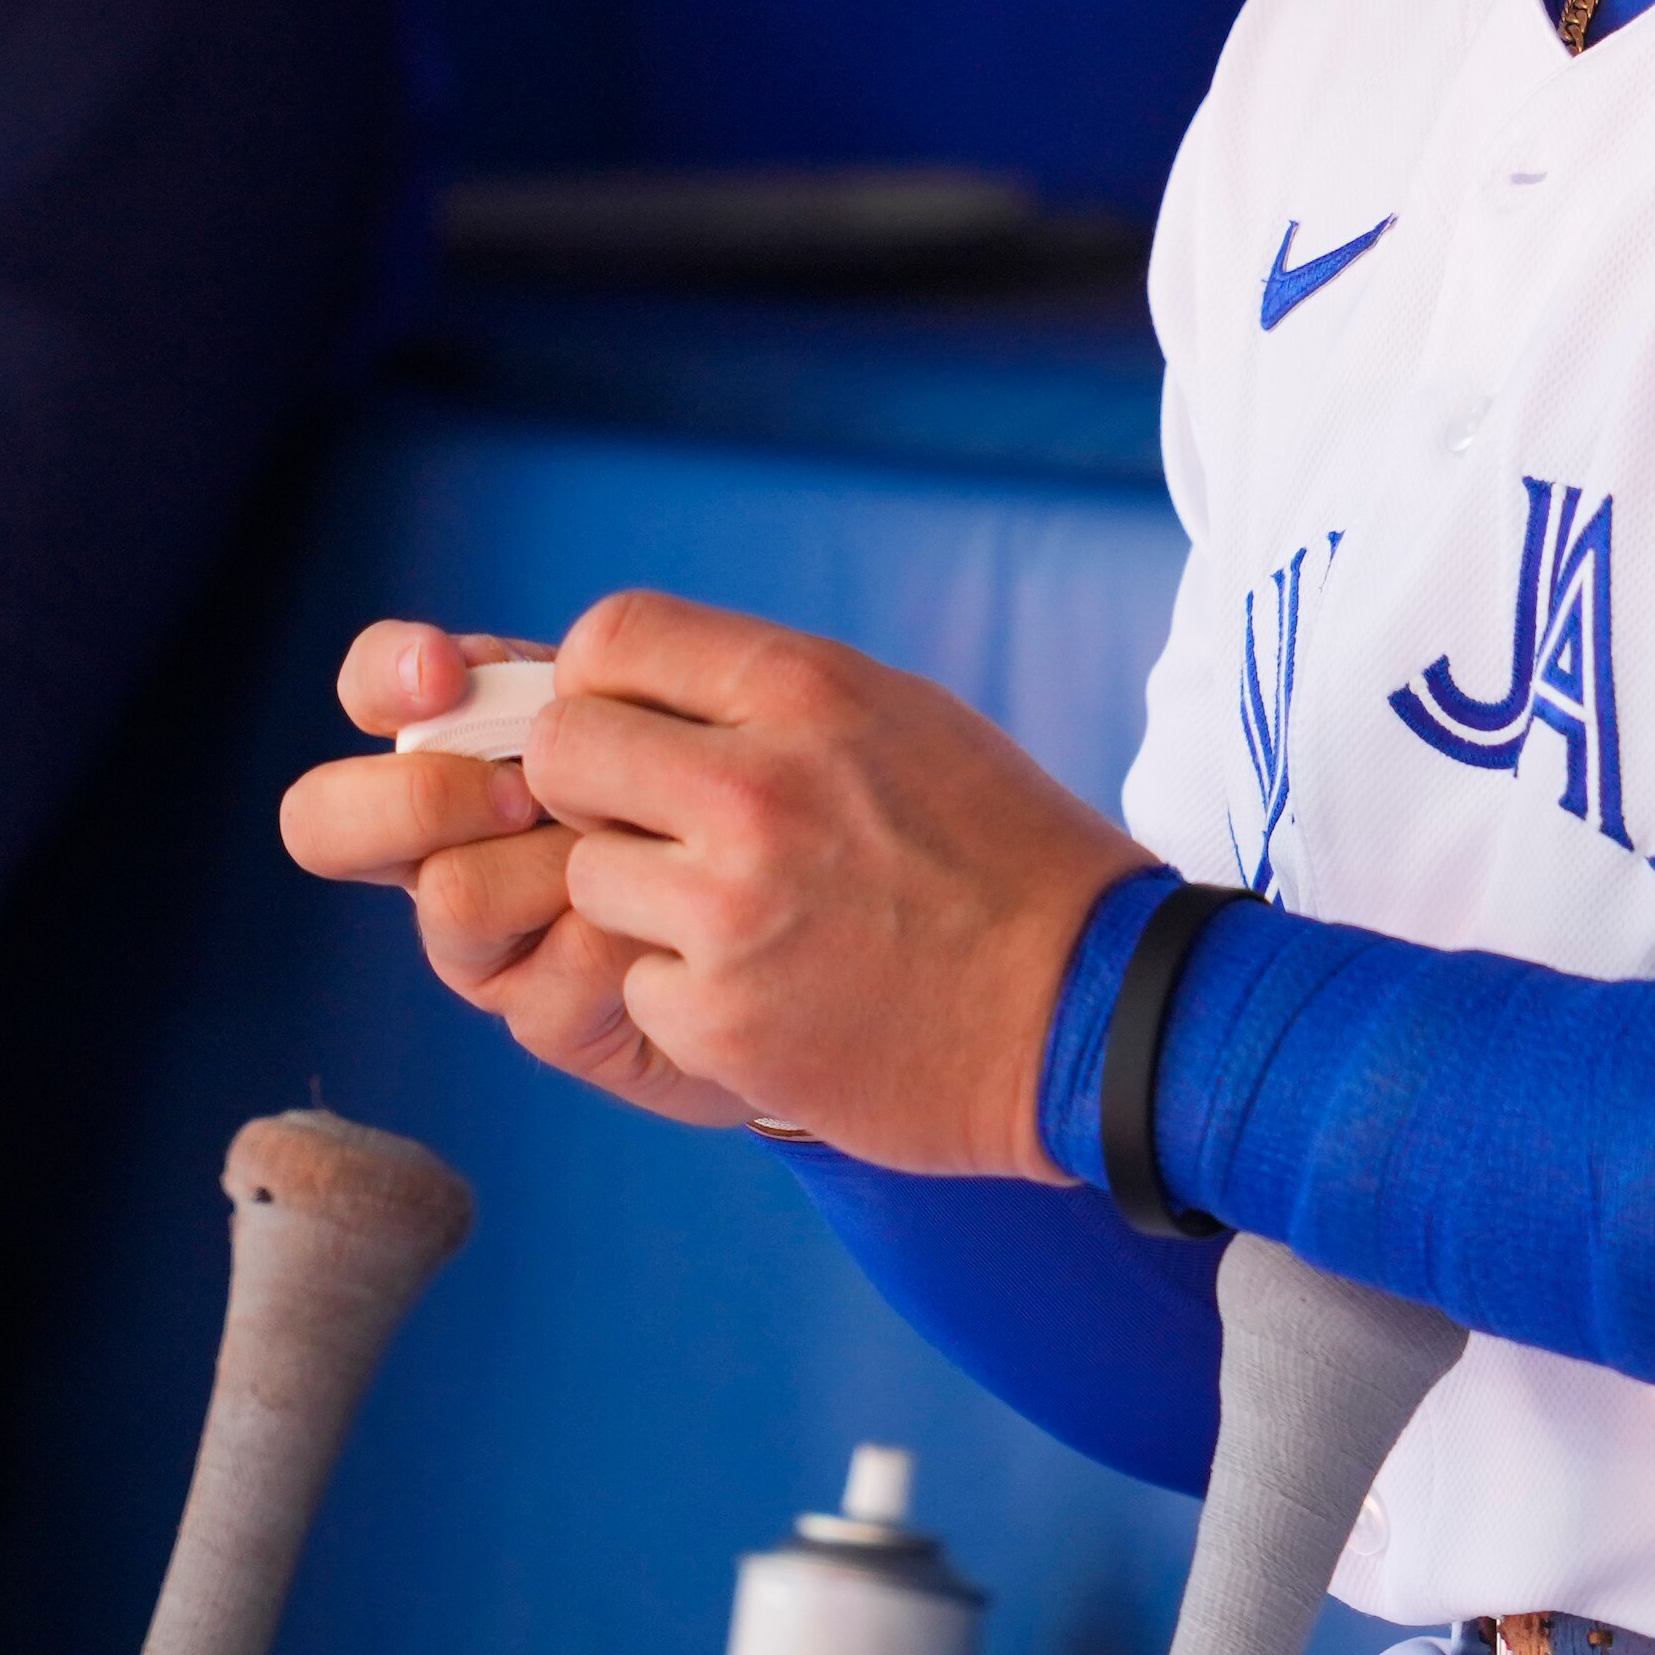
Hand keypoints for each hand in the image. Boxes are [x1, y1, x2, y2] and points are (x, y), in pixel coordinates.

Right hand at [281, 618, 755, 1134]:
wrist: (859, 924)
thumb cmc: (780, 794)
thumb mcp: (711, 707)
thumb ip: (620, 671)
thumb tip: (528, 666)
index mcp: (489, 738)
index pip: (383, 688)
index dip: (385, 675)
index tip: (444, 673)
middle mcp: (458, 836)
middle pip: (327, 817)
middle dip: (419, 796)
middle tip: (523, 796)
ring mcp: (490, 932)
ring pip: (452, 891)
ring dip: (561, 864)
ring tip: (662, 860)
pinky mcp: (545, 1015)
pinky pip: (550, 968)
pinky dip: (629, 936)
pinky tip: (693, 932)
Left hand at [507, 592, 1156, 1179]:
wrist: (1092, 1008)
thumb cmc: (1005, 856)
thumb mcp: (907, 720)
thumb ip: (772, 700)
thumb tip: (639, 691)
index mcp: (812, 693)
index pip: (612, 635)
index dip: (597, 682)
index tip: (628, 727)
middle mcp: (758, 790)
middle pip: (562, 752)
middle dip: (590, 792)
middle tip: (655, 830)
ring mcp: (731, 912)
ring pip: (583, 879)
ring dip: (643, 905)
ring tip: (746, 922)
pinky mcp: (718, 1019)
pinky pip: (634, 986)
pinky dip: (691, 997)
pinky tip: (779, 994)